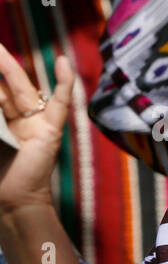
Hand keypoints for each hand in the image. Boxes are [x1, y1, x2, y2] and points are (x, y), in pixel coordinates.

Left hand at [0, 46, 72, 217]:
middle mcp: (19, 119)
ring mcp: (37, 124)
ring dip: (9, 68)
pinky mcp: (51, 131)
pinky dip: (65, 84)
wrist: (12, 201)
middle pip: (6, 85)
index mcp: (3, 122)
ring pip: (22, 90)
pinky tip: (63, 63)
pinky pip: (60, 105)